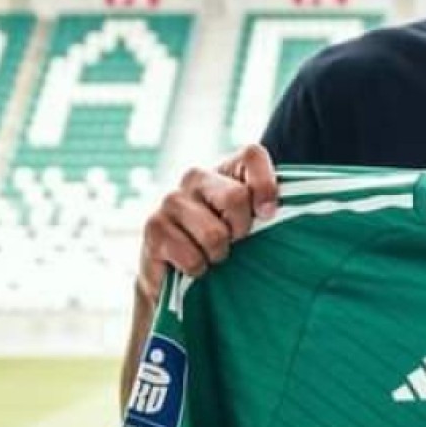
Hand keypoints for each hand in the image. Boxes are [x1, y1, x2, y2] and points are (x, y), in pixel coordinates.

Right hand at [137, 143, 279, 296]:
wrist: (178, 271)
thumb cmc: (226, 243)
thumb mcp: (253, 221)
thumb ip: (267, 207)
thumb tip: (272, 210)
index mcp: (226, 168)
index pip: (252, 155)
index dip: (265, 186)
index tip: (267, 213)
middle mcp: (196, 176)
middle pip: (235, 197)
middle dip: (241, 230)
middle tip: (234, 240)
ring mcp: (171, 200)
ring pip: (214, 234)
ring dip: (219, 254)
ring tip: (212, 253)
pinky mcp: (153, 228)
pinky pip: (192, 257)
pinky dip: (198, 269)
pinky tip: (192, 263)